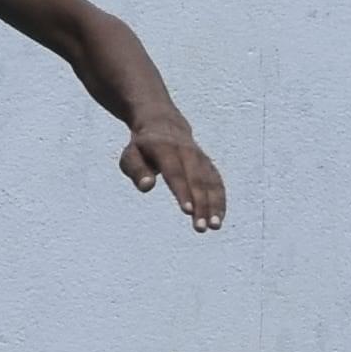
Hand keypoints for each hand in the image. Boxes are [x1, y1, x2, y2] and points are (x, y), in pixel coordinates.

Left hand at [120, 116, 225, 233]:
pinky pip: (216, 183)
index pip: (175, 172)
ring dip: (214, 204)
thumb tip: (147, 187)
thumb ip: (136, 170)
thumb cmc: (142, 147)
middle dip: (201, 204)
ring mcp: (200, 157)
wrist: (163, 123)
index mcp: (165, 147)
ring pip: (210, 182)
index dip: (182, 191)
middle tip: (200, 228)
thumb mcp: (131, 155)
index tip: (187, 211)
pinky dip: (219, 200)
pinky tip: (217, 220)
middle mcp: (187, 151)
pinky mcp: (207, 164)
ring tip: (214, 227)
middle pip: (197, 179)